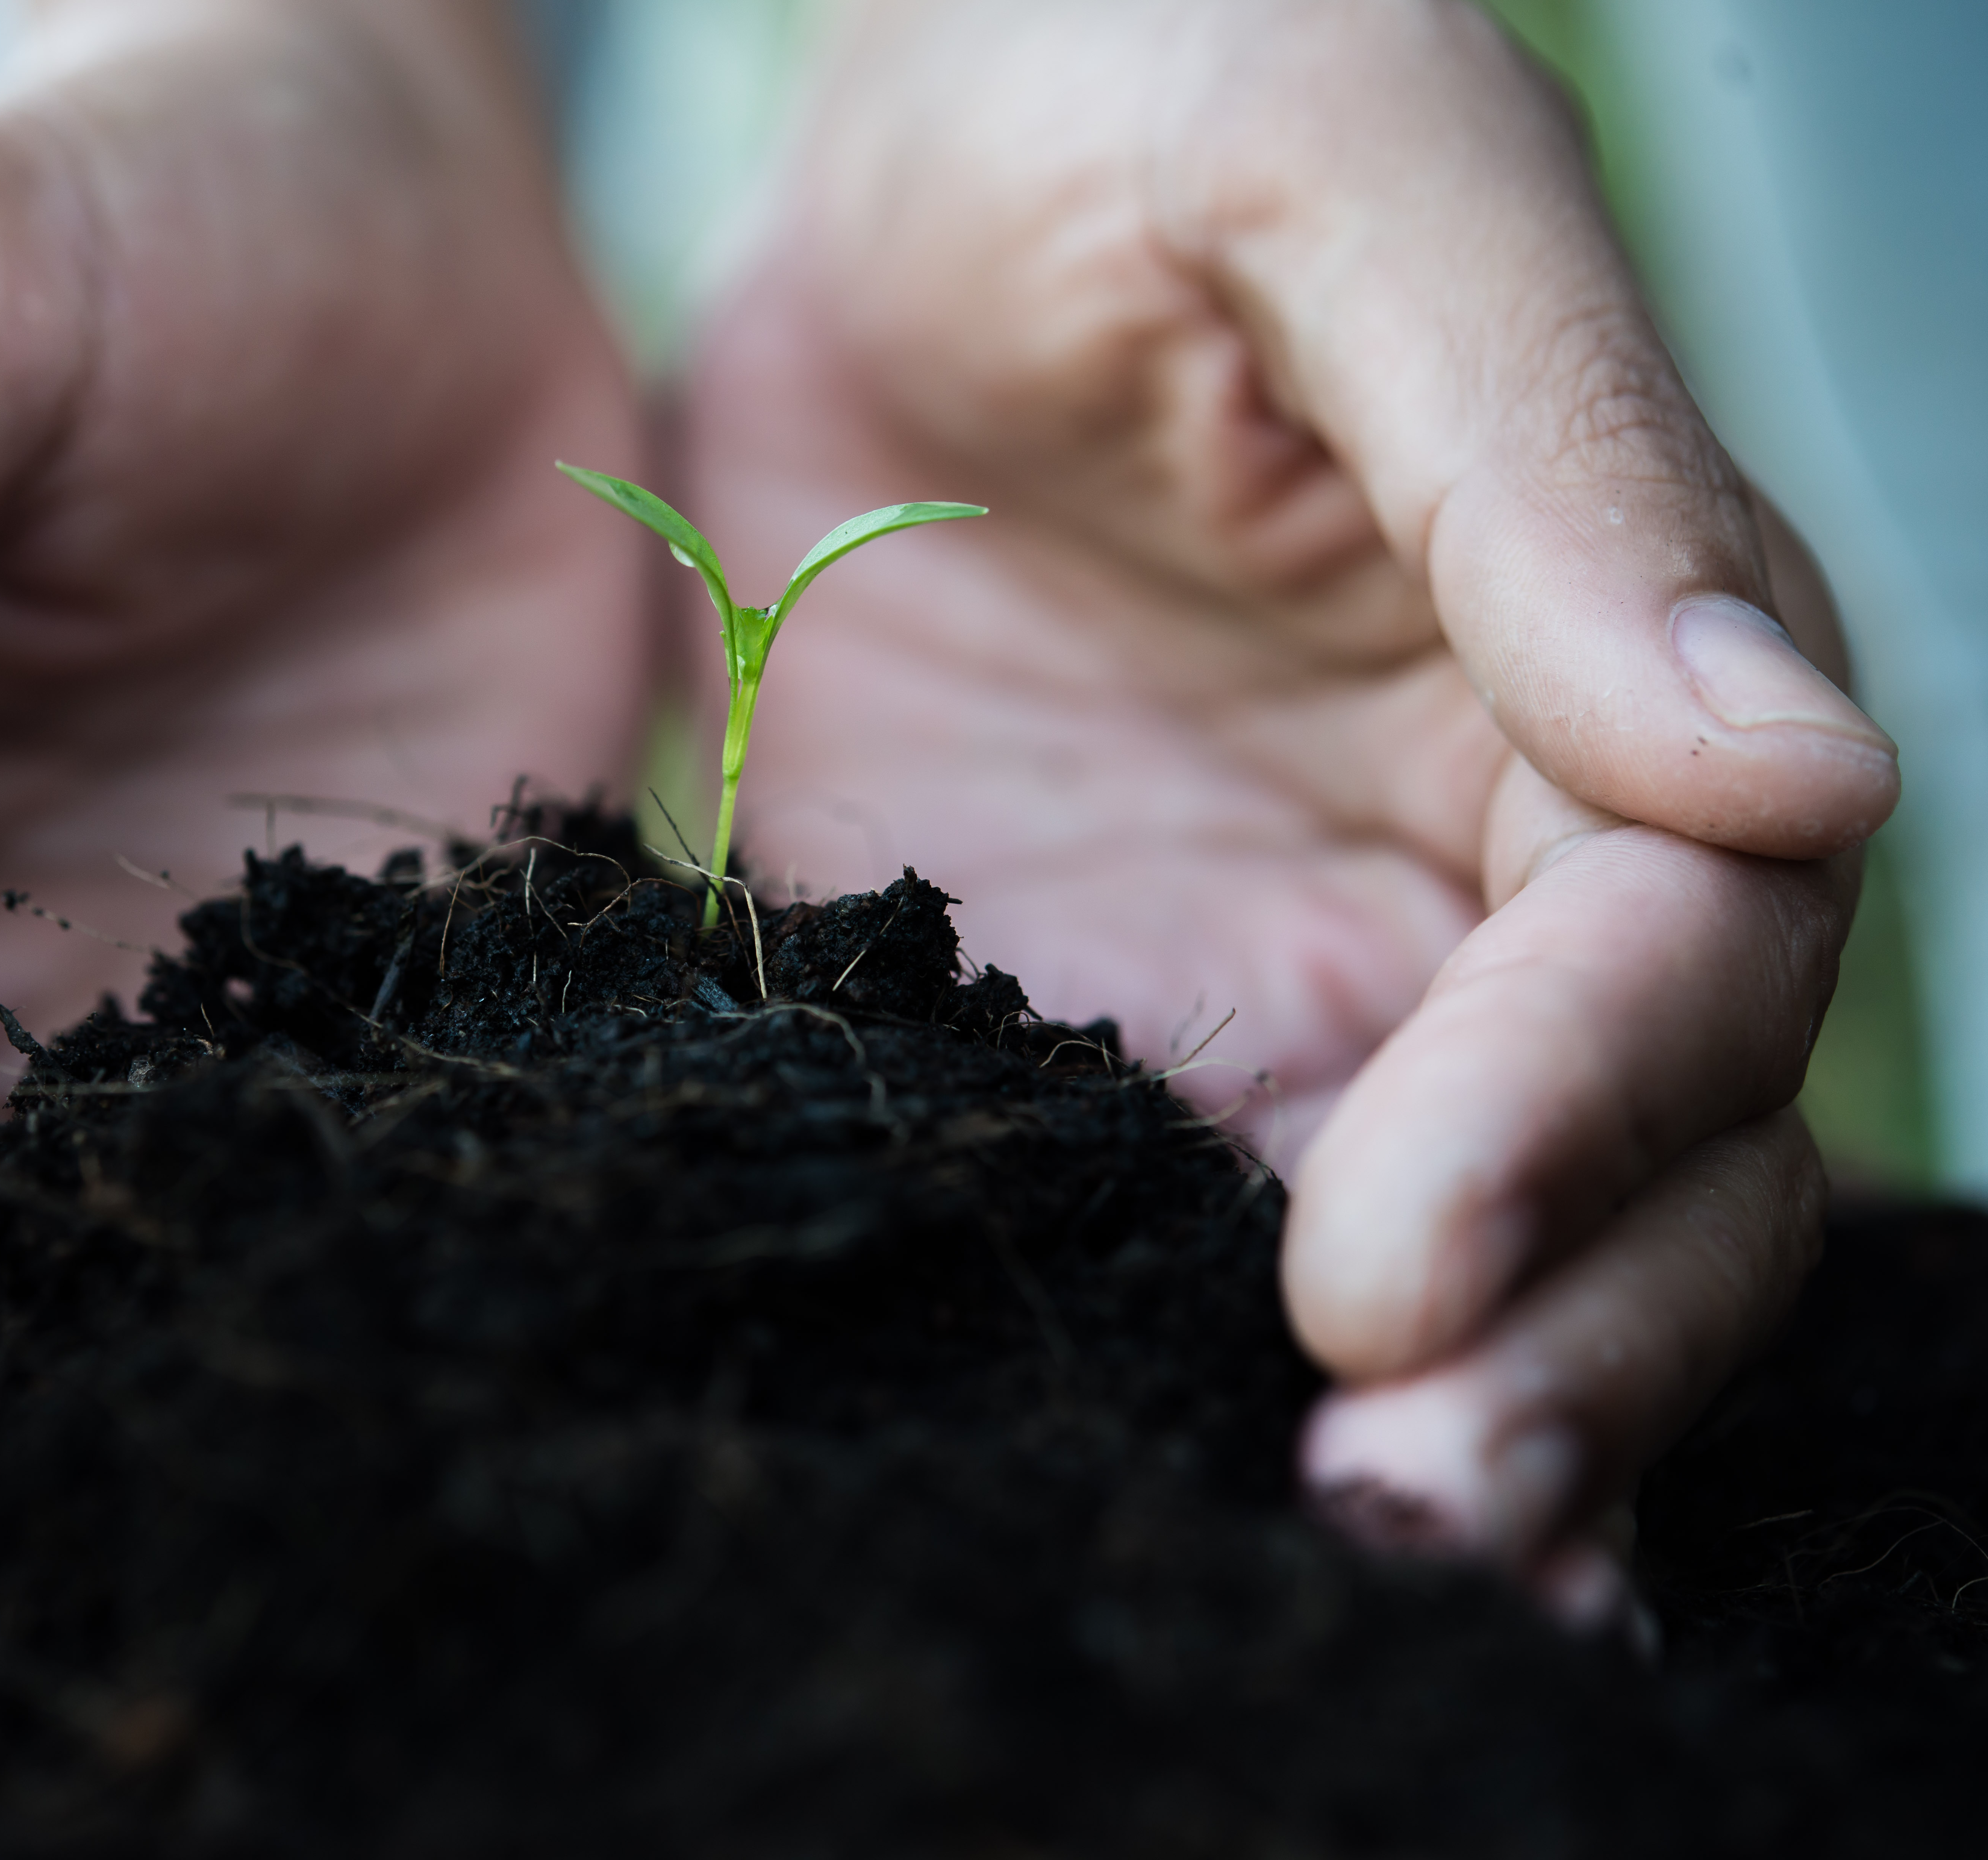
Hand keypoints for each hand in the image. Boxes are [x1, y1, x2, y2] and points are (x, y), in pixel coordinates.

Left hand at [680, 0, 1893, 1619]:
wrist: (908, 170)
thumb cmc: (1139, 81)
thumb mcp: (1340, 173)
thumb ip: (1551, 447)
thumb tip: (1783, 752)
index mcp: (1613, 664)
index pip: (1669, 954)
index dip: (1565, 1118)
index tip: (1392, 1265)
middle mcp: (1492, 853)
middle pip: (1617, 1167)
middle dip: (1538, 1355)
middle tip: (1403, 1518)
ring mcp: (1299, 951)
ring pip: (1450, 1250)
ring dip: (1431, 1427)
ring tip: (1335, 1581)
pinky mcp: (1097, 998)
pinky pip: (1186, 1210)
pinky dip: (1192, 1360)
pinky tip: (1154, 1494)